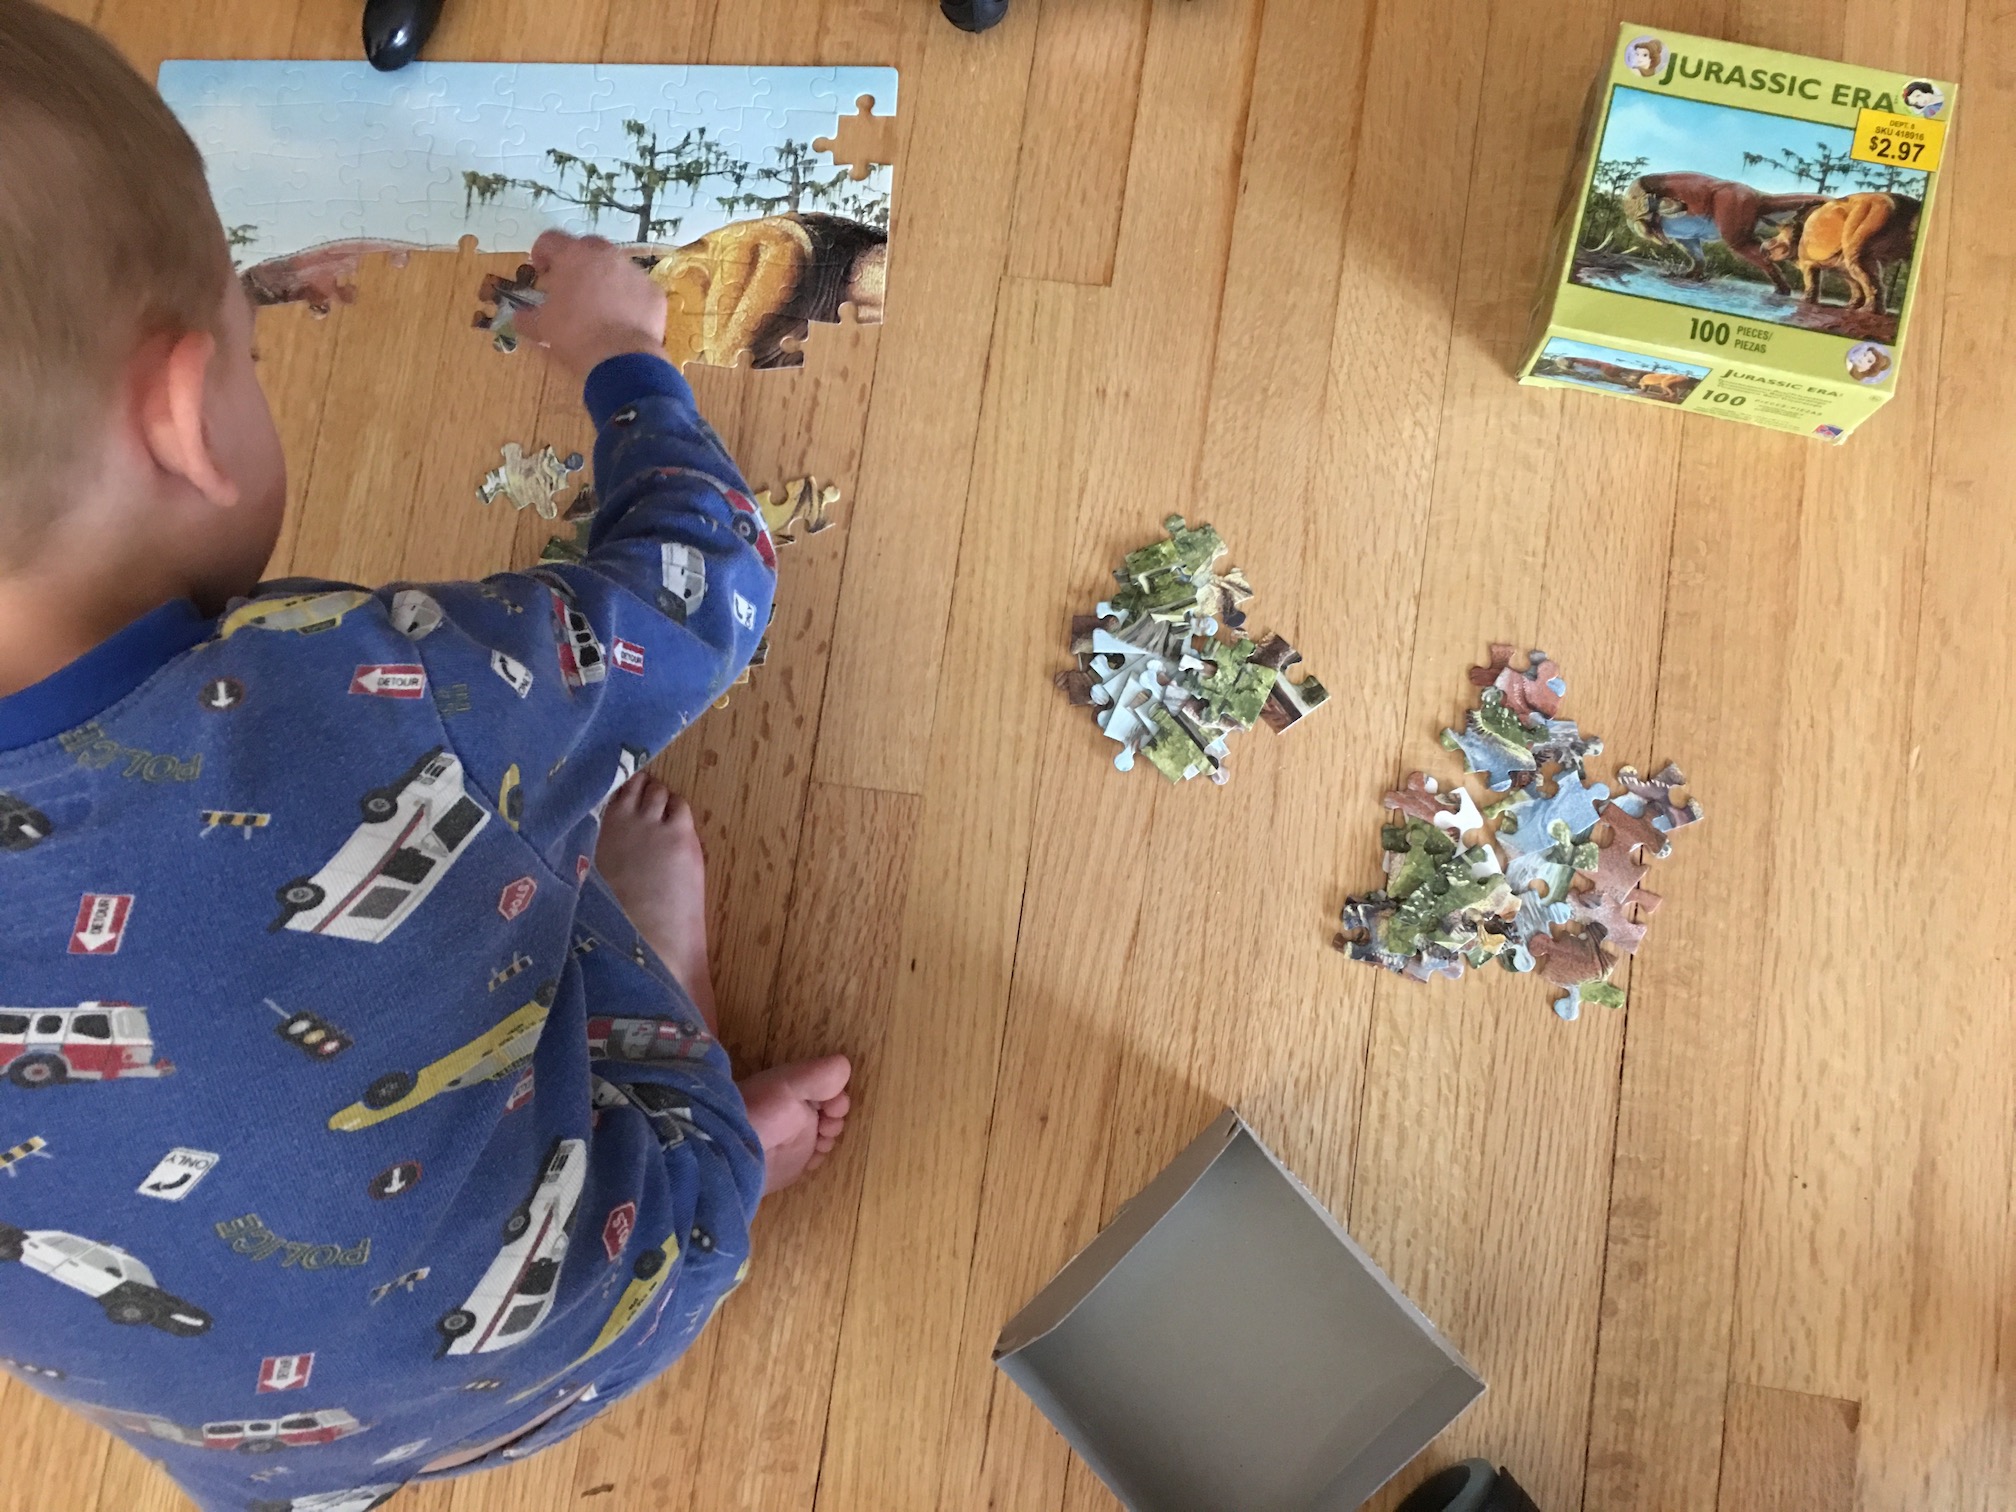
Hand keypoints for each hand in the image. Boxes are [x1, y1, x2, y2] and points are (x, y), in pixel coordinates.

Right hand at [512, 230, 667, 378]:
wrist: (621, 359)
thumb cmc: (575, 336)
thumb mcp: (543, 328)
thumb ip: (528, 317)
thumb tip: (519, 317)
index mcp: (573, 256)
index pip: (550, 239)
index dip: (541, 253)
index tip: (541, 272)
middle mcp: (605, 255)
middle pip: (586, 247)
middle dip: (576, 262)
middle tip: (570, 285)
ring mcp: (633, 271)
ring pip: (615, 266)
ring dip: (604, 279)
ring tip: (599, 305)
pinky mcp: (654, 291)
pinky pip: (637, 289)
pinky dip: (629, 298)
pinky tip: (623, 319)